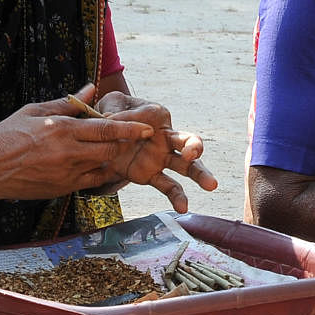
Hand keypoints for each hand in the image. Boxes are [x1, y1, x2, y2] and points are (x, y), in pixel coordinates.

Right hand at [0, 85, 161, 204]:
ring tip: (117, 149)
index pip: (105, 128)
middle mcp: (68, 153)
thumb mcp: (34, 110)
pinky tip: (100, 165)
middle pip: (110, 149)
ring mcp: (66, 174)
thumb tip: (90, 89)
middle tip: (135, 137)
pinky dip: (100, 173)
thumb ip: (67, 103)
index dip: (130, 128)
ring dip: (112, 157)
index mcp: (62, 129)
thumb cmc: (6, 136)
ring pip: (103, 166)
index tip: (148, 128)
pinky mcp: (62, 190)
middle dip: (125, 144)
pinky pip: (91, 182)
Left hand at [92, 90, 217, 211]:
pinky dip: (177, 197)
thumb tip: (114, 122)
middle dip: (194, 146)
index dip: (139, 119)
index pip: (159, 117)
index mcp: (157, 115)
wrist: (103, 134)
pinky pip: (168, 186)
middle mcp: (166, 137)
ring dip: (199, 174)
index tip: (120, 121)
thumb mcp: (112, 106)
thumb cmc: (112, 113)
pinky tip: (183, 208)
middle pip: (188, 141)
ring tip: (211, 184)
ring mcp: (161, 157)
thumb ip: (115, 114)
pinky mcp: (151, 175)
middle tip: (194, 153)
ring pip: (186, 166)